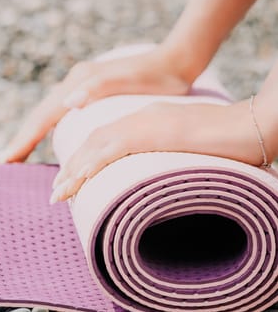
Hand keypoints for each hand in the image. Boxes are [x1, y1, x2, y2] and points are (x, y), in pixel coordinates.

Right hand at [0, 45, 192, 163]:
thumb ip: (97, 88)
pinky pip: (58, 116)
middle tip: (1, 164)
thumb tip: (67, 103)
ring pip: (46, 117)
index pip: (41, 118)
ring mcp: (78, 89)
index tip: (2, 162)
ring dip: (30, 137)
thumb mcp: (129, 80)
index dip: (22, 141)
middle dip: (19, 141)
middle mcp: (72, 86)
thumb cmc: (156, 77)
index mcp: (77, 85)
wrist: (174, 62)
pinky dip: (46, 131)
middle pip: (37, 118)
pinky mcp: (87, 94)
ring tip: (16, 157)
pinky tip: (47, 141)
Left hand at [49, 100, 262, 203]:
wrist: (254, 122)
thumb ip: (168, 155)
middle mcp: (140, 118)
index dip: (85, 159)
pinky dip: (94, 163)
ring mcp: (146, 122)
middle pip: (94, 141)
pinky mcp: (155, 131)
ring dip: (75, 170)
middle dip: (71, 167)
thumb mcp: (189, 147)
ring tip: (59, 193)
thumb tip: (159, 176)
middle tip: (57, 190)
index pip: (106, 138)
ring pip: (97, 146)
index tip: (73, 179)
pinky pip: (115, 148)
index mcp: (147, 120)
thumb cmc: (230, 138)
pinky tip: (79, 179)